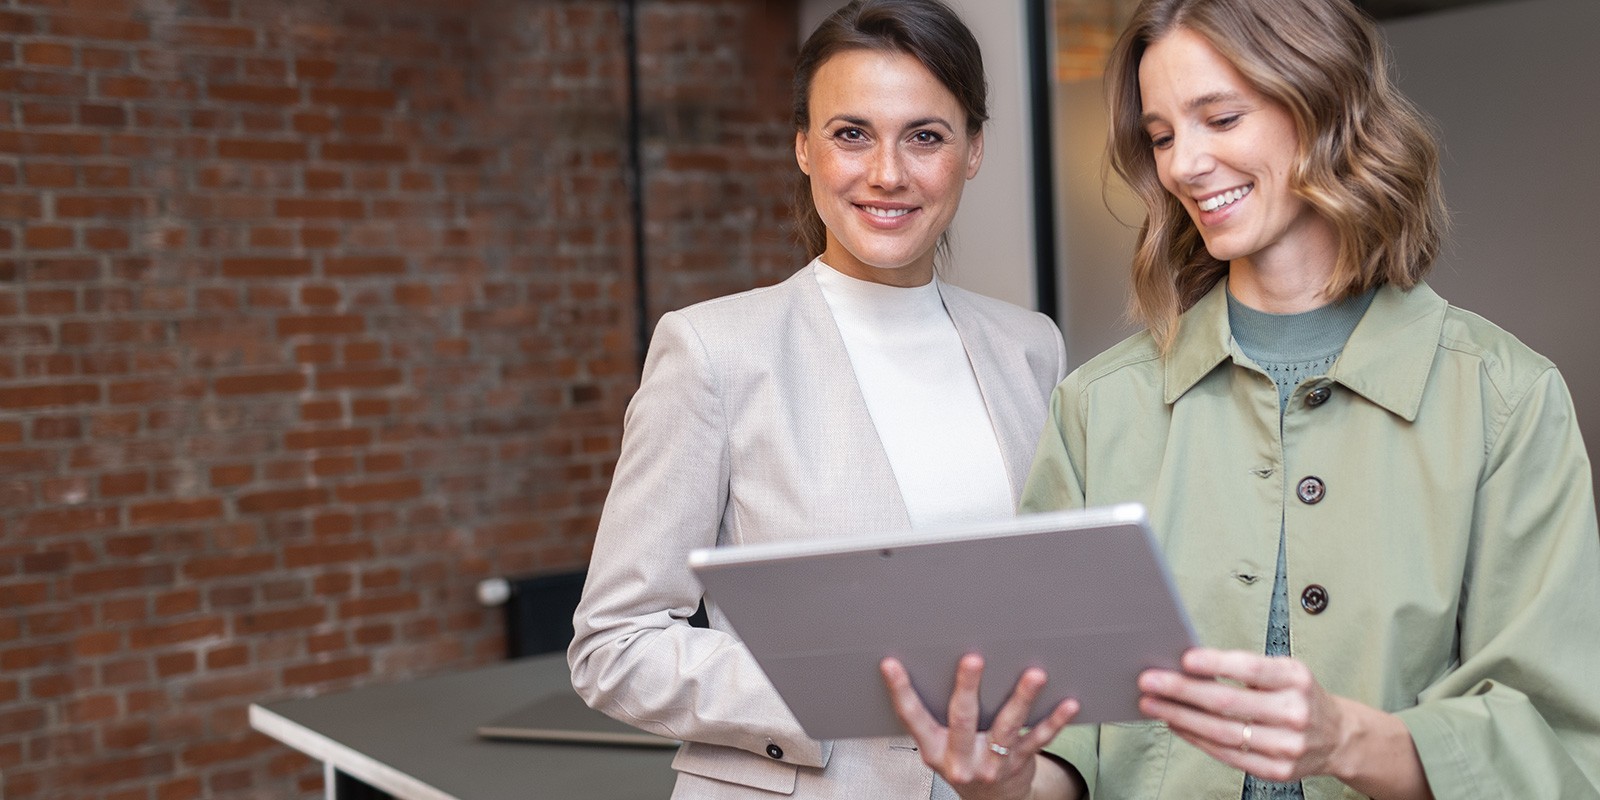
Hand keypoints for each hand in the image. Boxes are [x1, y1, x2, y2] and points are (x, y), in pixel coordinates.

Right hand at [882, 653, 1079, 799]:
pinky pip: (1038, 739)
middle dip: (968, 687)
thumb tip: (937, 663)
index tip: (891, 665)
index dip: (900, 691)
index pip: (912, 718)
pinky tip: (1068, 704)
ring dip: (1022, 699)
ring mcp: (991, 763)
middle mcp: (961, 759)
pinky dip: (1055, 721)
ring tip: (1034, 675)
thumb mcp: (941, 747)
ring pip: (1007, 727)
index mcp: (935, 750)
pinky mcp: (1019, 763)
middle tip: (972, 659)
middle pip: (962, 718)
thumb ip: (938, 716)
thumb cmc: (965, 763)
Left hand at [1137, 648, 1346, 783]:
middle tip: (1150, 682)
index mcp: (1295, 679)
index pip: (1250, 668)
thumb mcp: (1285, 671)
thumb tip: (1190, 664)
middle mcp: (1294, 713)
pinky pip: (1227, 754)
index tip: (1184, 659)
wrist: (1337, 736)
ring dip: (1180, 717)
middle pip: (1228, 703)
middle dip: (1182, 691)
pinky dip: (1196, 739)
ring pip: (1221, 732)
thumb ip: (1246, 667)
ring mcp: (1287, 746)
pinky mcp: (1276, 770)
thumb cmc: (1300, 696)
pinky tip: (1177, 725)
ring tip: (1154, 705)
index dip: (1215, 663)